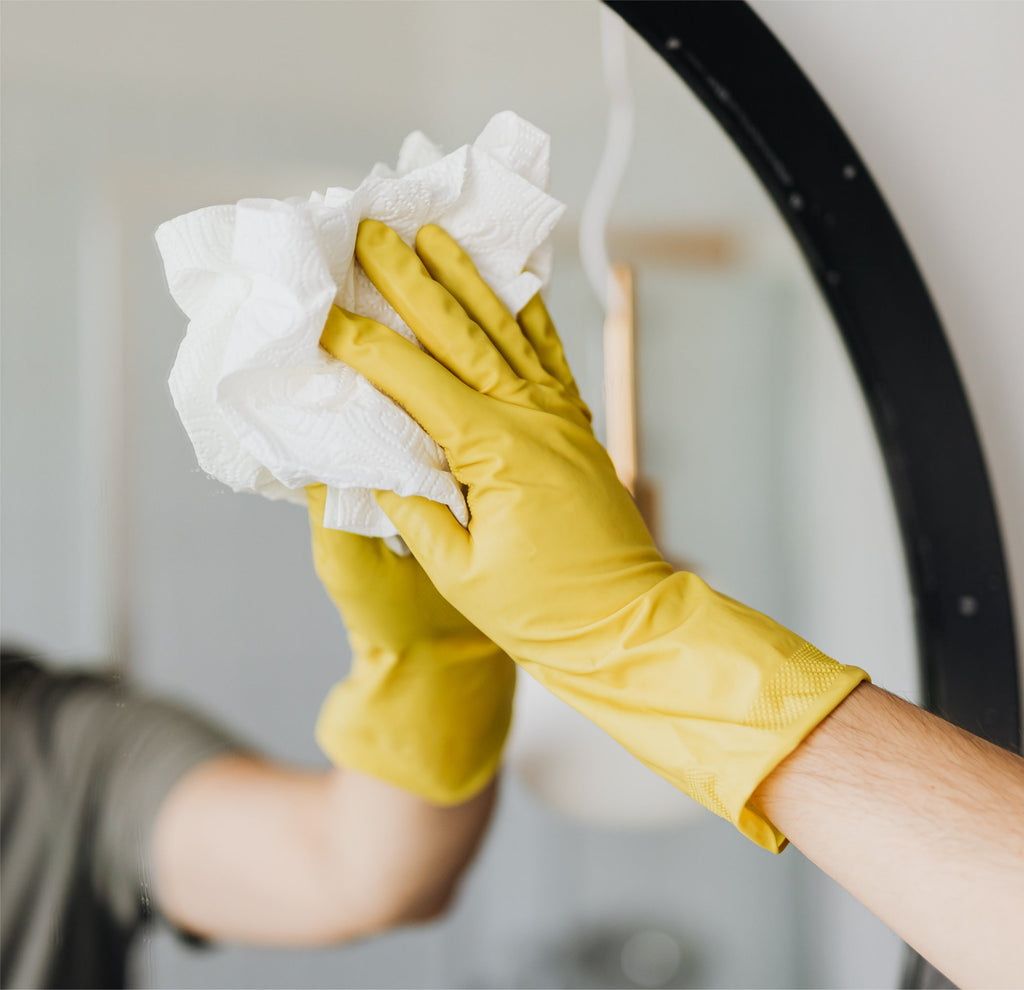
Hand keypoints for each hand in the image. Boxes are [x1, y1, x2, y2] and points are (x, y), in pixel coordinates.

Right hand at [321, 220, 866, 849]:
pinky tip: (511, 279)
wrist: (628, 624)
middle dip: (408, 278)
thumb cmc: (543, 613)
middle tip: (369, 228)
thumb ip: (413, 507)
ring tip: (433, 232)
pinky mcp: (576, 423)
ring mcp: (559, 414)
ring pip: (505, 328)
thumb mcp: (460, 573)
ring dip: (465, 276)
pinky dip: (527, 309)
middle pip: (458, 332)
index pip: (412, 381)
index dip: (360, 344)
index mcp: (494, 452)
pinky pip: (549, 351)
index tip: (319, 309)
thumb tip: (371, 455)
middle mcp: (530, 417)